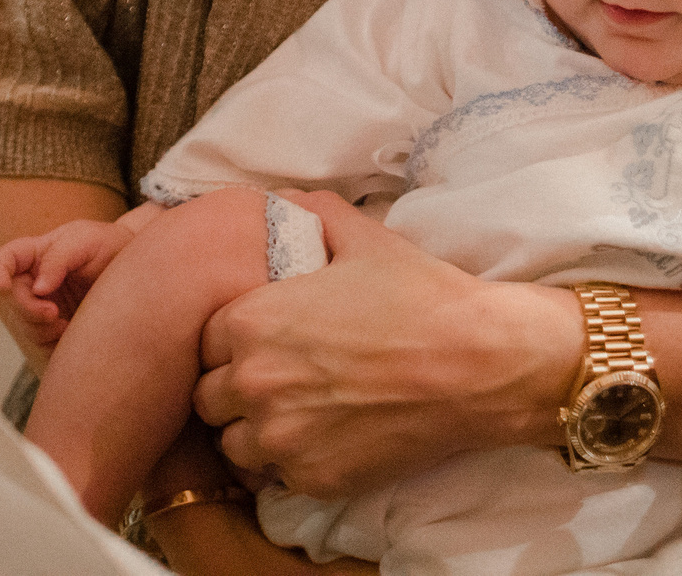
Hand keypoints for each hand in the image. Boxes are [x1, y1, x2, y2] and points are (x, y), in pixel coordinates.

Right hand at [0, 219, 132, 348]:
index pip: (6, 259)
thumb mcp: (87, 240)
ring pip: (24, 325)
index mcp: (38, 253)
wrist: (140, 272)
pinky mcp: (55, 329)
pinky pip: (41, 343)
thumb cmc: (111, 246)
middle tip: (54, 314)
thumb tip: (37, 288)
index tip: (3, 287)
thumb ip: (60, 258)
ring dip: (40, 329)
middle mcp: (35, 280)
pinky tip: (70, 333)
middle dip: (28, 309)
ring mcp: (44, 305)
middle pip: (12, 299)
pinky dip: (51, 342)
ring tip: (66, 324)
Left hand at [192, 191, 577, 495]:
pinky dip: (292, 462)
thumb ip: (309, 214)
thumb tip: (280, 202)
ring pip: (232, 446)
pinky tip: (325, 438)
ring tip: (295, 415)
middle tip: (277, 380)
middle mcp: (252, 382)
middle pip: (208, 399)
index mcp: (251, 321)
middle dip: (234, 389)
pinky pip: (276, 478)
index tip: (262, 342)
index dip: (232, 342)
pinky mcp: (312, 478)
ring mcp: (280, 437)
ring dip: (254, 432)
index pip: (204, 342)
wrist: (478, 362)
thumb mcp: (362, 237)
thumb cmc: (419, 294)